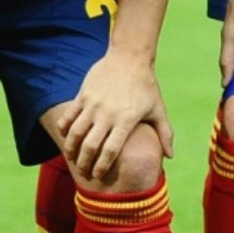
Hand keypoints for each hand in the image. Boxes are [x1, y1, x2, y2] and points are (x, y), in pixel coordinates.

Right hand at [57, 51, 173, 183]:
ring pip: (75, 132)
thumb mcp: (158, 109)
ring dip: (71, 148)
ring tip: (71, 157)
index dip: (102, 166)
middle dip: (84, 163)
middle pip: (90, 146)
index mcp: (126, 121)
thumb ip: (165, 133)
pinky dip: (64, 128)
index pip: (111, 151)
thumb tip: (170, 156)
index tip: (98, 175)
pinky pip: (68, 115)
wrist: (130, 57)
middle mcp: (107, 114)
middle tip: (82, 172)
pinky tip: (65, 136)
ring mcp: (93, 104)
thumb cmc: (146, 86)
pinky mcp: (83, 95)